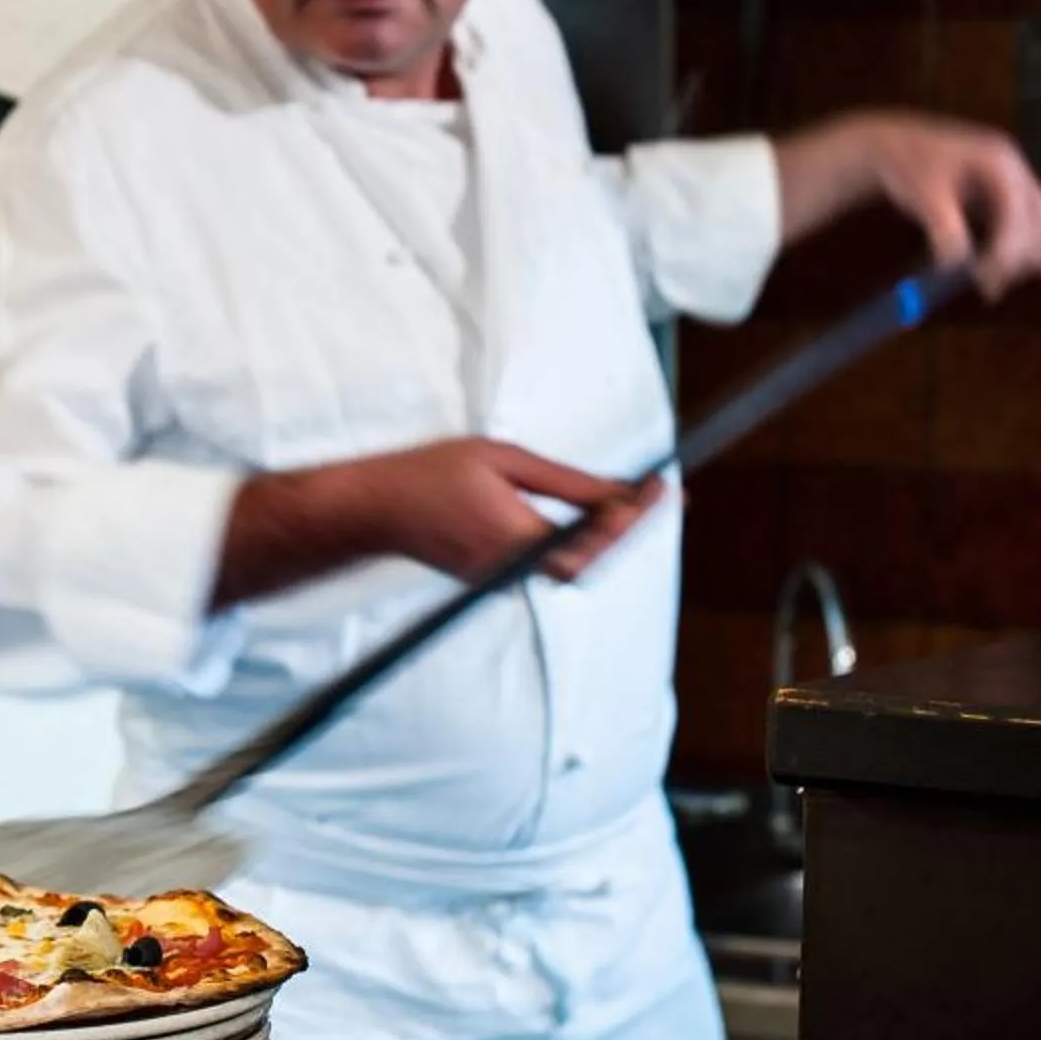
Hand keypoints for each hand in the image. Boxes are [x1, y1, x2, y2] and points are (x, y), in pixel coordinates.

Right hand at [213, 438, 658, 609]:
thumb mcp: (503, 461)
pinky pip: (545, 565)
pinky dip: (570, 544)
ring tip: (620, 504)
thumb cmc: (431, 475)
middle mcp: (515, 567)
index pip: (599, 537)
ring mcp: (502, 578)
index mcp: (521, 536)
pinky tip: (580, 518)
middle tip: (647, 496)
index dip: (638, 514)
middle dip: (624, 532)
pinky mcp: (491, 578)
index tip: (665, 489)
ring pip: (570, 567)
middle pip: (591, 562)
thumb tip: (618, 492)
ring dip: (599, 540)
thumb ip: (567, 483)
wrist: (375, 509)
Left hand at [775, 111, 1040, 297]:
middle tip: (990, 289)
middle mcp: (1014, 168)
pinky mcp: (1007, 193)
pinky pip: (1030, 222)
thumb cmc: (907, 164)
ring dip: (1030, 254)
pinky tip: (1024, 273)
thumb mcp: (923, 195)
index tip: (984, 277)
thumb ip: (942, 227)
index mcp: (997, 160)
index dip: (1006, 248)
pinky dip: (1028, 246)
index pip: (1016, 211)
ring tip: (997, 287)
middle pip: (1039, 216)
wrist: (896, 145)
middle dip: (1021, 255)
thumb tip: (955, 263)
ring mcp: (1014, 179)